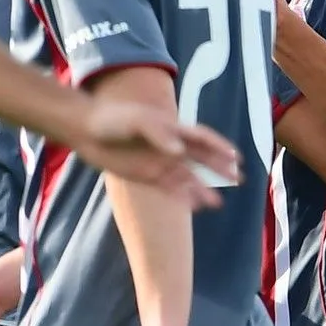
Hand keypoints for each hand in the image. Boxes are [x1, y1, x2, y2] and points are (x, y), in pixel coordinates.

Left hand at [74, 100, 240, 210]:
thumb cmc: (112, 119)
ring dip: (204, 188)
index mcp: (172, 128)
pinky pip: (171, 189)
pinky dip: (184, 197)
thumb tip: (178, 152)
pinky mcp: (148, 175)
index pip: (202, 138)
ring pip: (189, 177)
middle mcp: (170, 146)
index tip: (236, 157)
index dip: (220, 146)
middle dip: (220, 167)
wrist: (86, 130)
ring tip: (218, 203)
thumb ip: (158, 134)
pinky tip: (195, 207)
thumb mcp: (136, 121)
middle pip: (201, 158)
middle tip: (239, 178)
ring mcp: (160, 161)